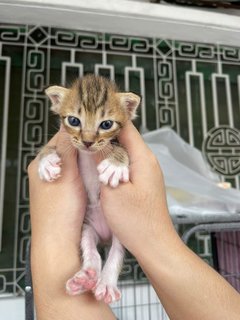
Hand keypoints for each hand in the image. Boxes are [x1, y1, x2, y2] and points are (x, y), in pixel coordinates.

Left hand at [28, 128, 114, 318]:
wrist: (60, 242)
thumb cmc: (59, 212)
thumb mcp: (66, 175)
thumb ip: (68, 150)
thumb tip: (70, 126)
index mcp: (41, 164)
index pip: (60, 139)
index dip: (78, 133)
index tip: (94, 130)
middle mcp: (46, 172)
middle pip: (68, 151)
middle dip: (84, 148)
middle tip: (101, 145)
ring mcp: (55, 183)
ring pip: (74, 164)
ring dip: (86, 161)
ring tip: (101, 158)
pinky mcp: (65, 193)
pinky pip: (77, 176)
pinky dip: (86, 173)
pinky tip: (96, 174)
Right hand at [100, 121, 174, 255]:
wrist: (154, 245)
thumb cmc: (135, 220)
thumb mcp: (113, 189)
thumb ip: (104, 163)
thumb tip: (95, 142)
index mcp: (143, 158)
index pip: (126, 127)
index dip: (107, 119)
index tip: (89, 118)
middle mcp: (147, 161)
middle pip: (125, 138)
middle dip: (104, 135)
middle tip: (83, 134)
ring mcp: (146, 172)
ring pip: (124, 152)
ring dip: (108, 150)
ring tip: (88, 148)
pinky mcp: (142, 183)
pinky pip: (126, 165)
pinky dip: (113, 163)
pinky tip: (100, 167)